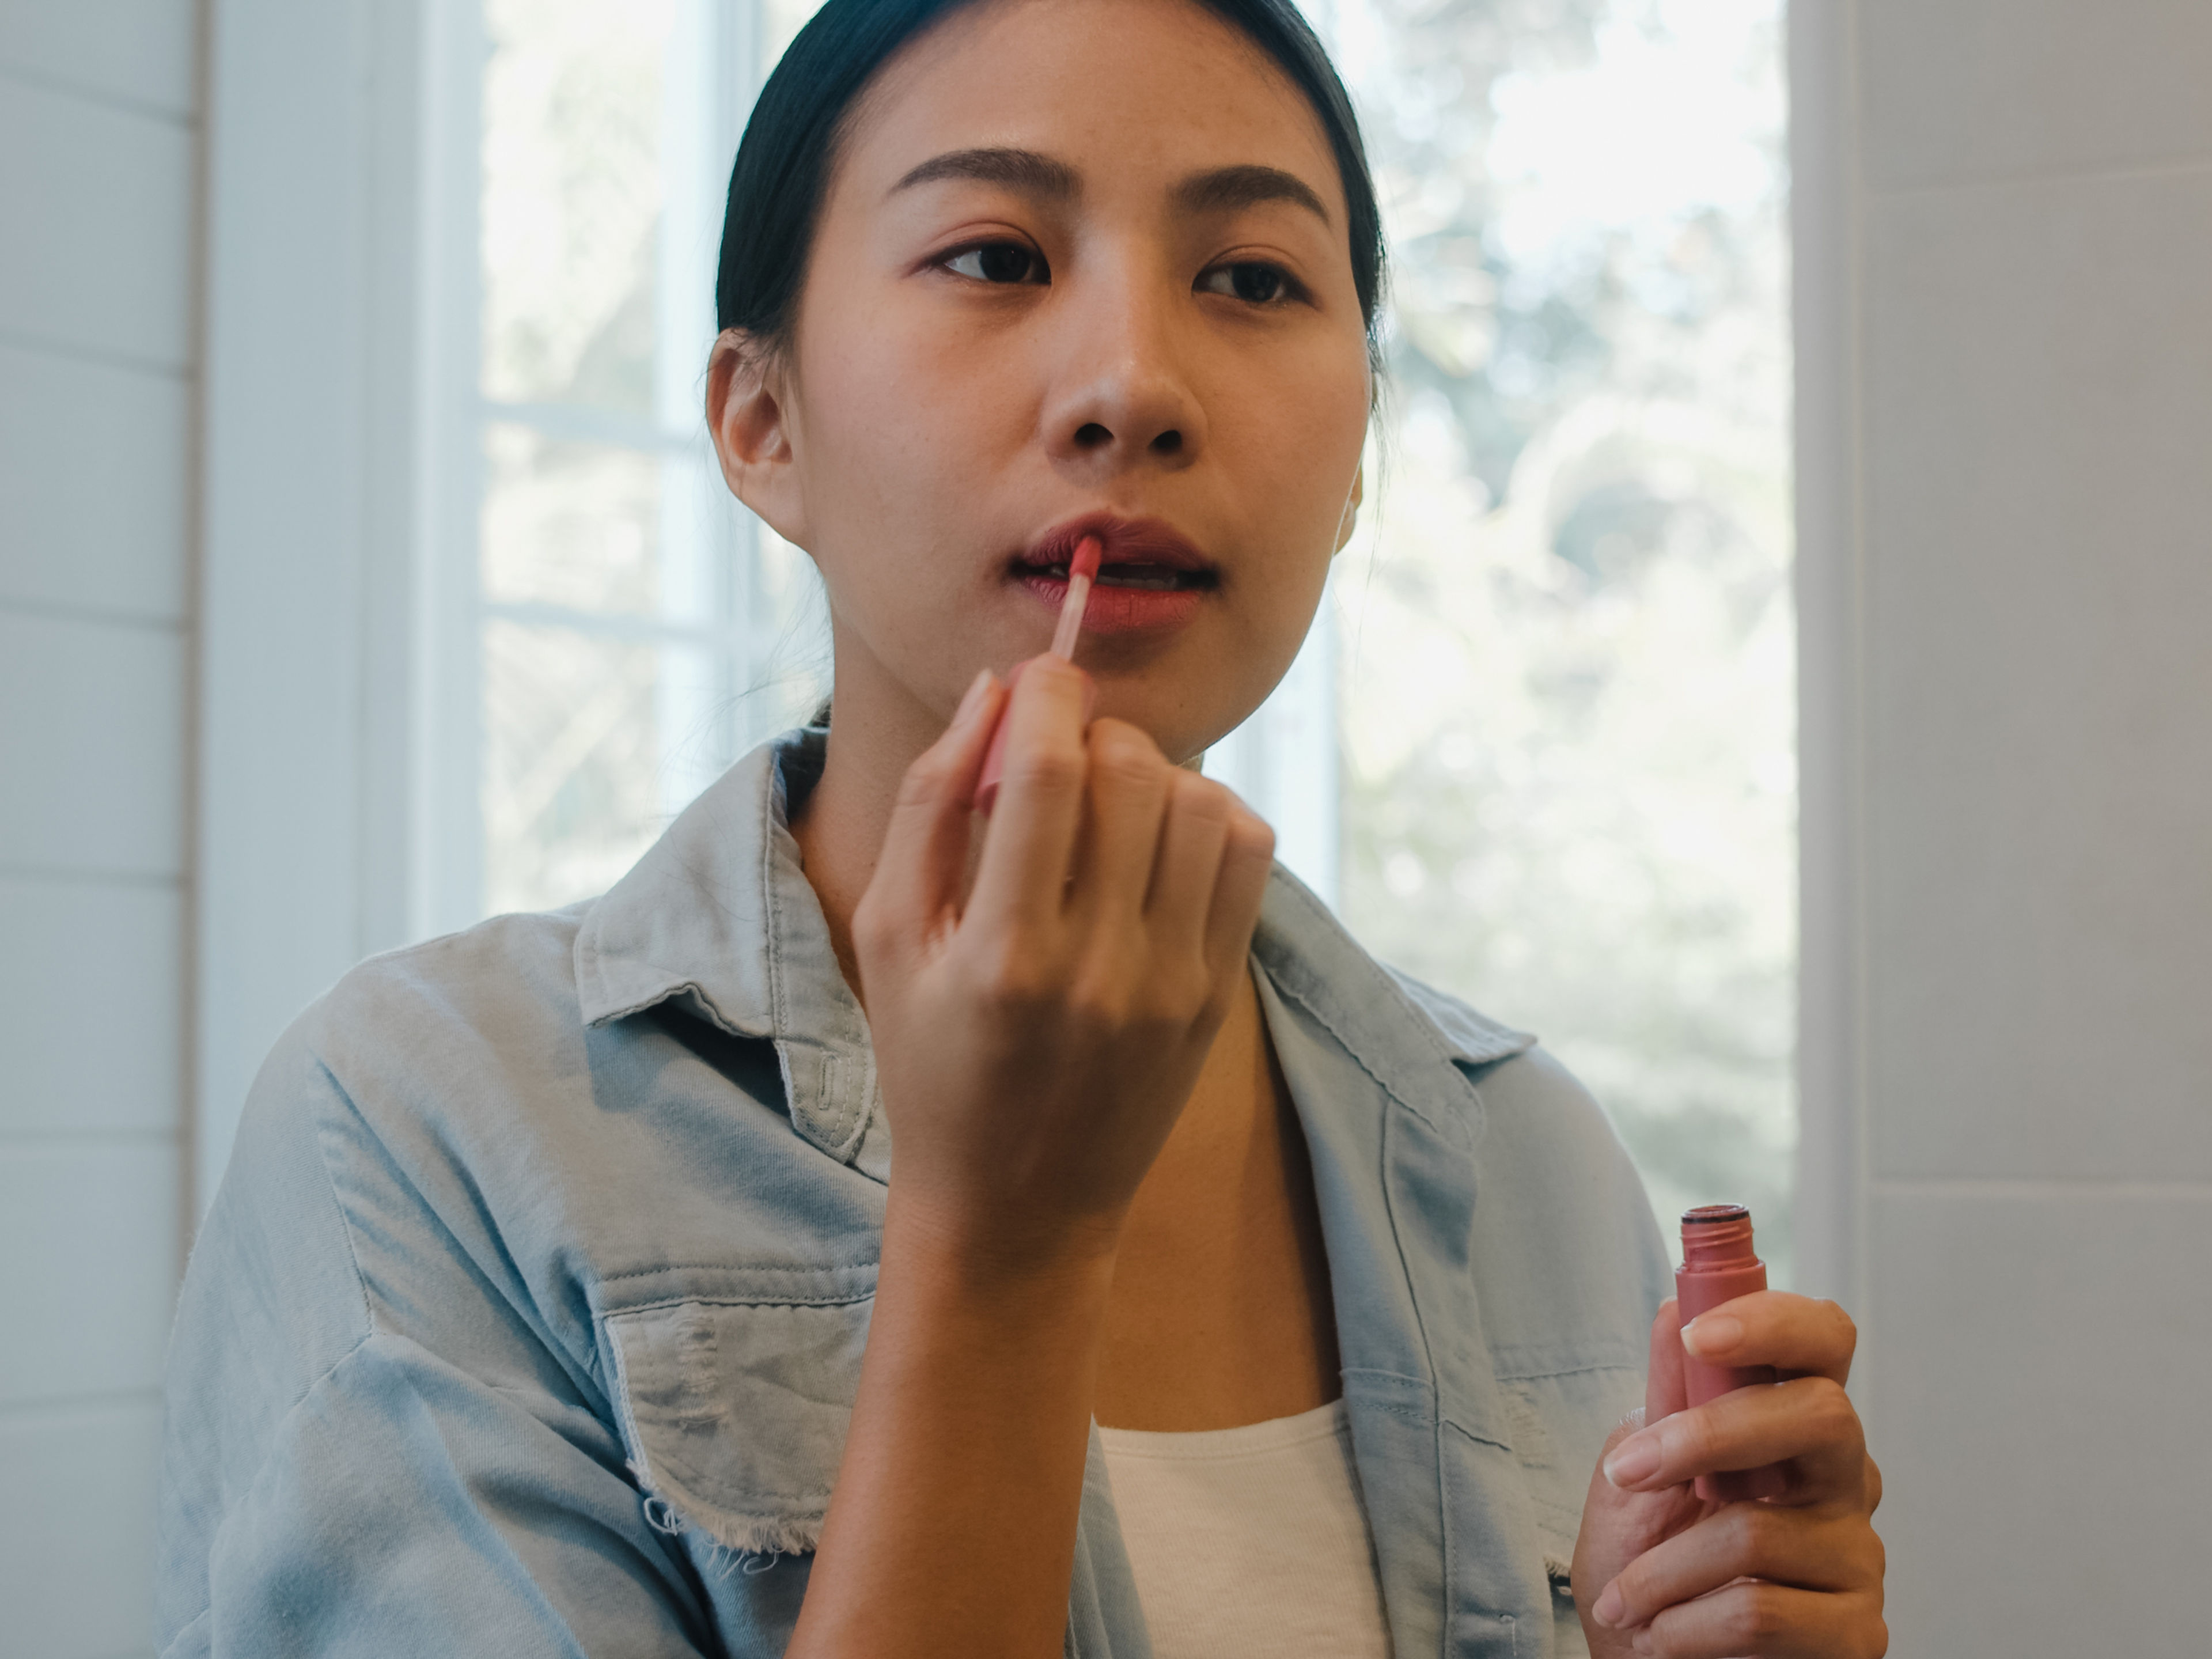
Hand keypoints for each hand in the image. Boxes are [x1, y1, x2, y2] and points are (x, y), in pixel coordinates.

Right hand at [850, 659, 1275, 1262]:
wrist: (1015, 1205)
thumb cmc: (931, 1060)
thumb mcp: (891, 935)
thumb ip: (931, 803)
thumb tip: (993, 693)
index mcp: (1004, 953)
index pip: (1051, 771)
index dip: (1049, 693)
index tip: (1039, 677)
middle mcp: (1100, 969)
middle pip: (1134, 774)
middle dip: (1096, 733)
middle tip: (1062, 757)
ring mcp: (1173, 985)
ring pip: (1202, 804)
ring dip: (1154, 775)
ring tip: (1108, 809)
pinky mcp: (1217, 994)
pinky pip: (1247, 853)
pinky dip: (1207, 816)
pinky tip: (1157, 843)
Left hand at [1571, 1293, 1886, 1657]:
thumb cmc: (1650, 1564)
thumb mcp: (1639, 1469)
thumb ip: (1669, 1395)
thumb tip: (1676, 1309)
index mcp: (1795, 1423)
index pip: (1826, 1340)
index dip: (1774, 1323)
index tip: (1698, 1334)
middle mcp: (1844, 1479)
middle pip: (1821, 1414)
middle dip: (1707, 1437)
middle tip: (1626, 1472)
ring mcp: (1859, 1555)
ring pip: (1759, 1529)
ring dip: (1662, 1571)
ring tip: (1625, 1601)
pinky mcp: (1857, 1631)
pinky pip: (1761, 1610)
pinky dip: (1685, 1626)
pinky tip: (1662, 1636)